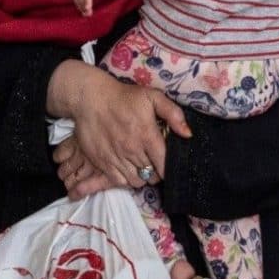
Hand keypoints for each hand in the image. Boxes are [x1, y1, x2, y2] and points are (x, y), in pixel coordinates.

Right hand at [48, 60, 188, 187]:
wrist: (90, 97)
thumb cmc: (123, 97)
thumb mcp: (152, 96)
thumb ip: (173, 113)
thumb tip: (188, 134)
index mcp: (147, 135)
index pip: (164, 166)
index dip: (167, 169)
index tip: (165, 163)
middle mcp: (132, 149)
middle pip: (151, 175)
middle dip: (155, 172)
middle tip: (152, 163)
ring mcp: (116, 157)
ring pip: (136, 181)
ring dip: (141, 177)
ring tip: (139, 166)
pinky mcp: (101, 161)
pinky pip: (118, 181)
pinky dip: (125, 179)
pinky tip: (126, 168)